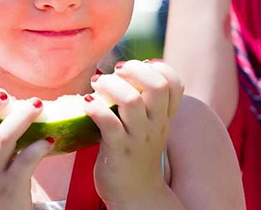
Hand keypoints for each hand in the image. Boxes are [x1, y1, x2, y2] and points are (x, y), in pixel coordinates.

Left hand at [83, 60, 183, 207]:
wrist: (134, 194)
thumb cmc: (135, 152)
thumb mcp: (148, 125)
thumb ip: (144, 100)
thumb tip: (122, 68)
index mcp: (164, 116)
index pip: (174, 83)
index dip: (158, 68)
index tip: (137, 67)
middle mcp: (155, 124)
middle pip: (157, 86)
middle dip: (134, 70)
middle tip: (115, 71)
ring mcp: (138, 138)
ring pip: (132, 101)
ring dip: (110, 85)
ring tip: (96, 84)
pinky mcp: (118, 150)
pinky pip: (109, 124)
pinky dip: (95, 108)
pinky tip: (86, 103)